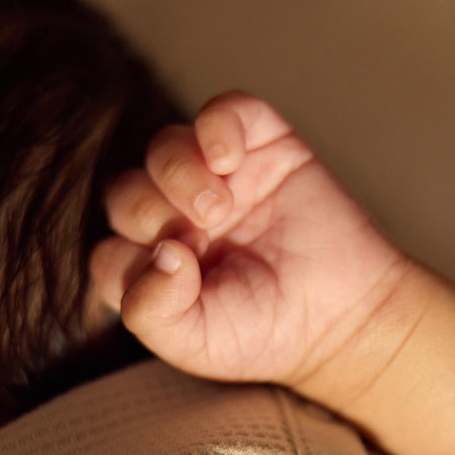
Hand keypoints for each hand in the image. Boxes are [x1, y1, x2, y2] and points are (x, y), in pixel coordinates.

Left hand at [90, 92, 410, 395]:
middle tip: (199, 239)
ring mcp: (217, 179)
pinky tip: (227, 159)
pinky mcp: (260, 146)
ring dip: (176, 171)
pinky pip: (222, 111)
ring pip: (164, 147)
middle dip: (150, 213)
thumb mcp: (195, 343)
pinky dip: (216, 126)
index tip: (182, 282)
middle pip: (127, 193)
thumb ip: (150, 311)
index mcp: (154, 270)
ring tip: (219, 207)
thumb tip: (159, 251)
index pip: (109, 253)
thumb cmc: (266, 333)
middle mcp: (177, 220)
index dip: (131, 263)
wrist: (346, 315)